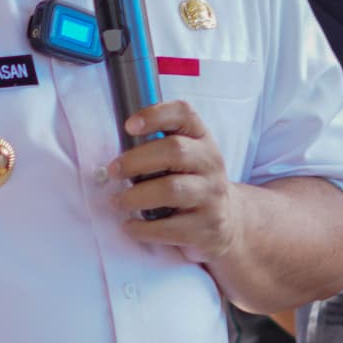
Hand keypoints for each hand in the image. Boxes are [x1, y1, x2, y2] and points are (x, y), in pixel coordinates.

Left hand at [108, 99, 245, 259]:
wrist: (229, 221)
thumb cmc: (192, 183)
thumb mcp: (186, 157)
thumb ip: (158, 146)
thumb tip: (117, 150)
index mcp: (202, 139)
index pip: (184, 114)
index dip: (156, 115)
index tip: (129, 126)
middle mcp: (211, 163)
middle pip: (175, 151)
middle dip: (136, 160)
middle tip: (113, 171)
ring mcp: (212, 195)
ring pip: (171, 190)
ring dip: (136, 196)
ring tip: (117, 201)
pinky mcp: (207, 226)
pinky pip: (170, 228)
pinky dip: (143, 228)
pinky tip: (130, 226)